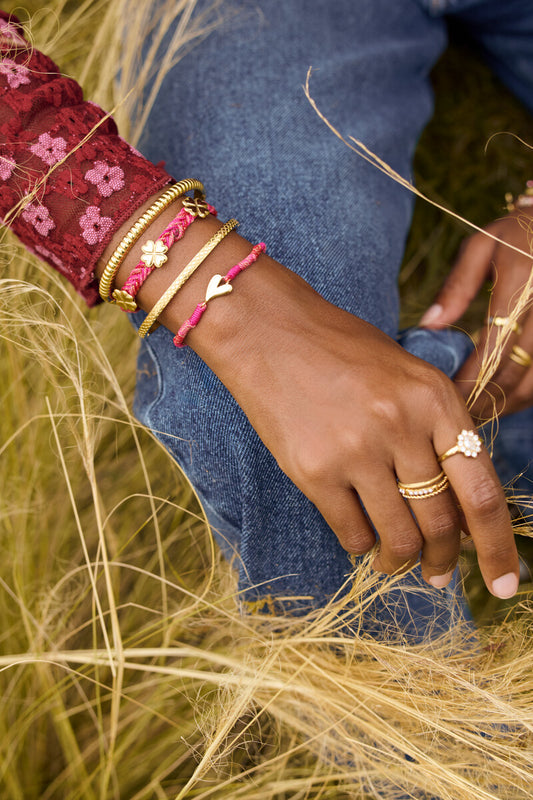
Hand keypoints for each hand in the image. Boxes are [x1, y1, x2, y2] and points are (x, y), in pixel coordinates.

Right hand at [202, 259, 518, 598]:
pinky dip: (361, 545)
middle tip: (440, 573)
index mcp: (434, 399)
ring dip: (401, 561)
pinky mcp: (314, 470)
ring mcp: (356, 451)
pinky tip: (359, 535)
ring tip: (396, 561)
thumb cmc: (341, 350)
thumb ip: (437, 429)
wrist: (268, 332)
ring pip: (398, 538)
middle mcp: (401, 426)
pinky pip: (352, 533)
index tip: (504, 584)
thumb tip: (459, 501)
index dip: (498, 548)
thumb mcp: (406, 374)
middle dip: (445, 561)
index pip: (482, 492)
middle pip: (441, 524)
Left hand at [419, 210, 532, 418]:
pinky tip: (503, 399)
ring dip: (507, 404)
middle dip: (485, 399)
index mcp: (521, 285)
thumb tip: (429, 326)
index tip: (445, 394)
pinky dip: (525, 394)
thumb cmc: (517, 234)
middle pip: (516, 373)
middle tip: (456, 415)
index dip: (470, 378)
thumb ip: (457, 287)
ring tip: (477, 413)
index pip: (494, 347)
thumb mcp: (483, 246)